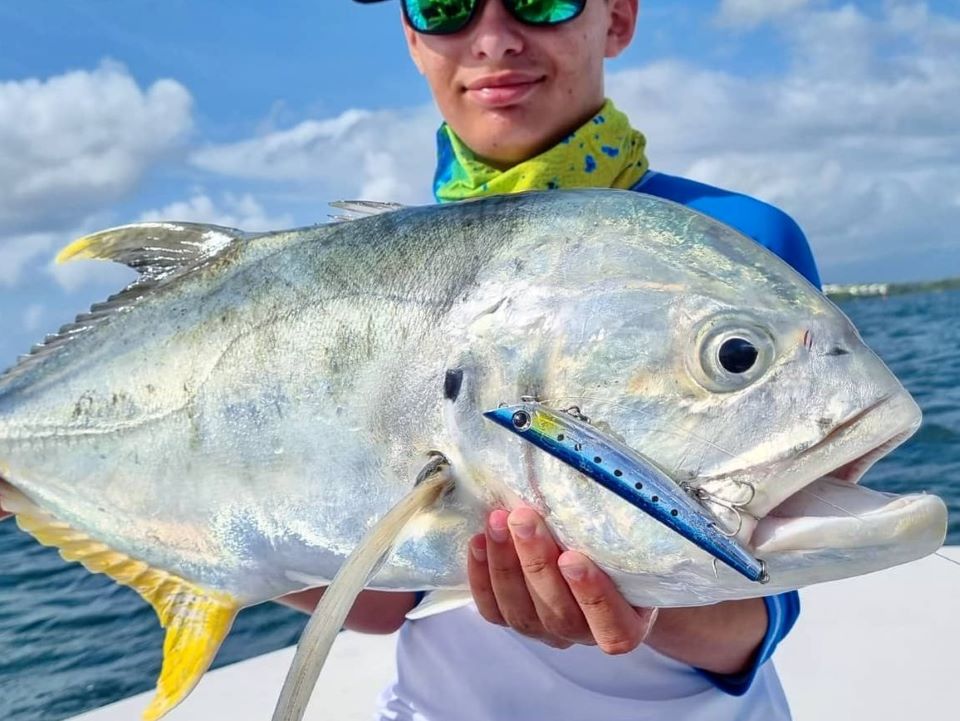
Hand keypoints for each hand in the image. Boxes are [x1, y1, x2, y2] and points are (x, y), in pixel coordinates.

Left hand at [467, 506, 657, 653]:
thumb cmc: (622, 552)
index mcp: (624, 626)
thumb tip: (597, 501)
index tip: (572, 557)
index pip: (612, 627)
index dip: (592, 595)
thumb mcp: (631, 548)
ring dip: (504, 562)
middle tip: (523, 519)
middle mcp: (582, 634)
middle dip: (536, 563)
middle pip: (558, 614)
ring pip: (520, 611)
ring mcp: (545, 631)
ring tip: (497, 521)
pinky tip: (478, 541)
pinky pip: (492, 609)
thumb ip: (618, 541)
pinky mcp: (512, 621)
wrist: (597, 558)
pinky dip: (481, 576)